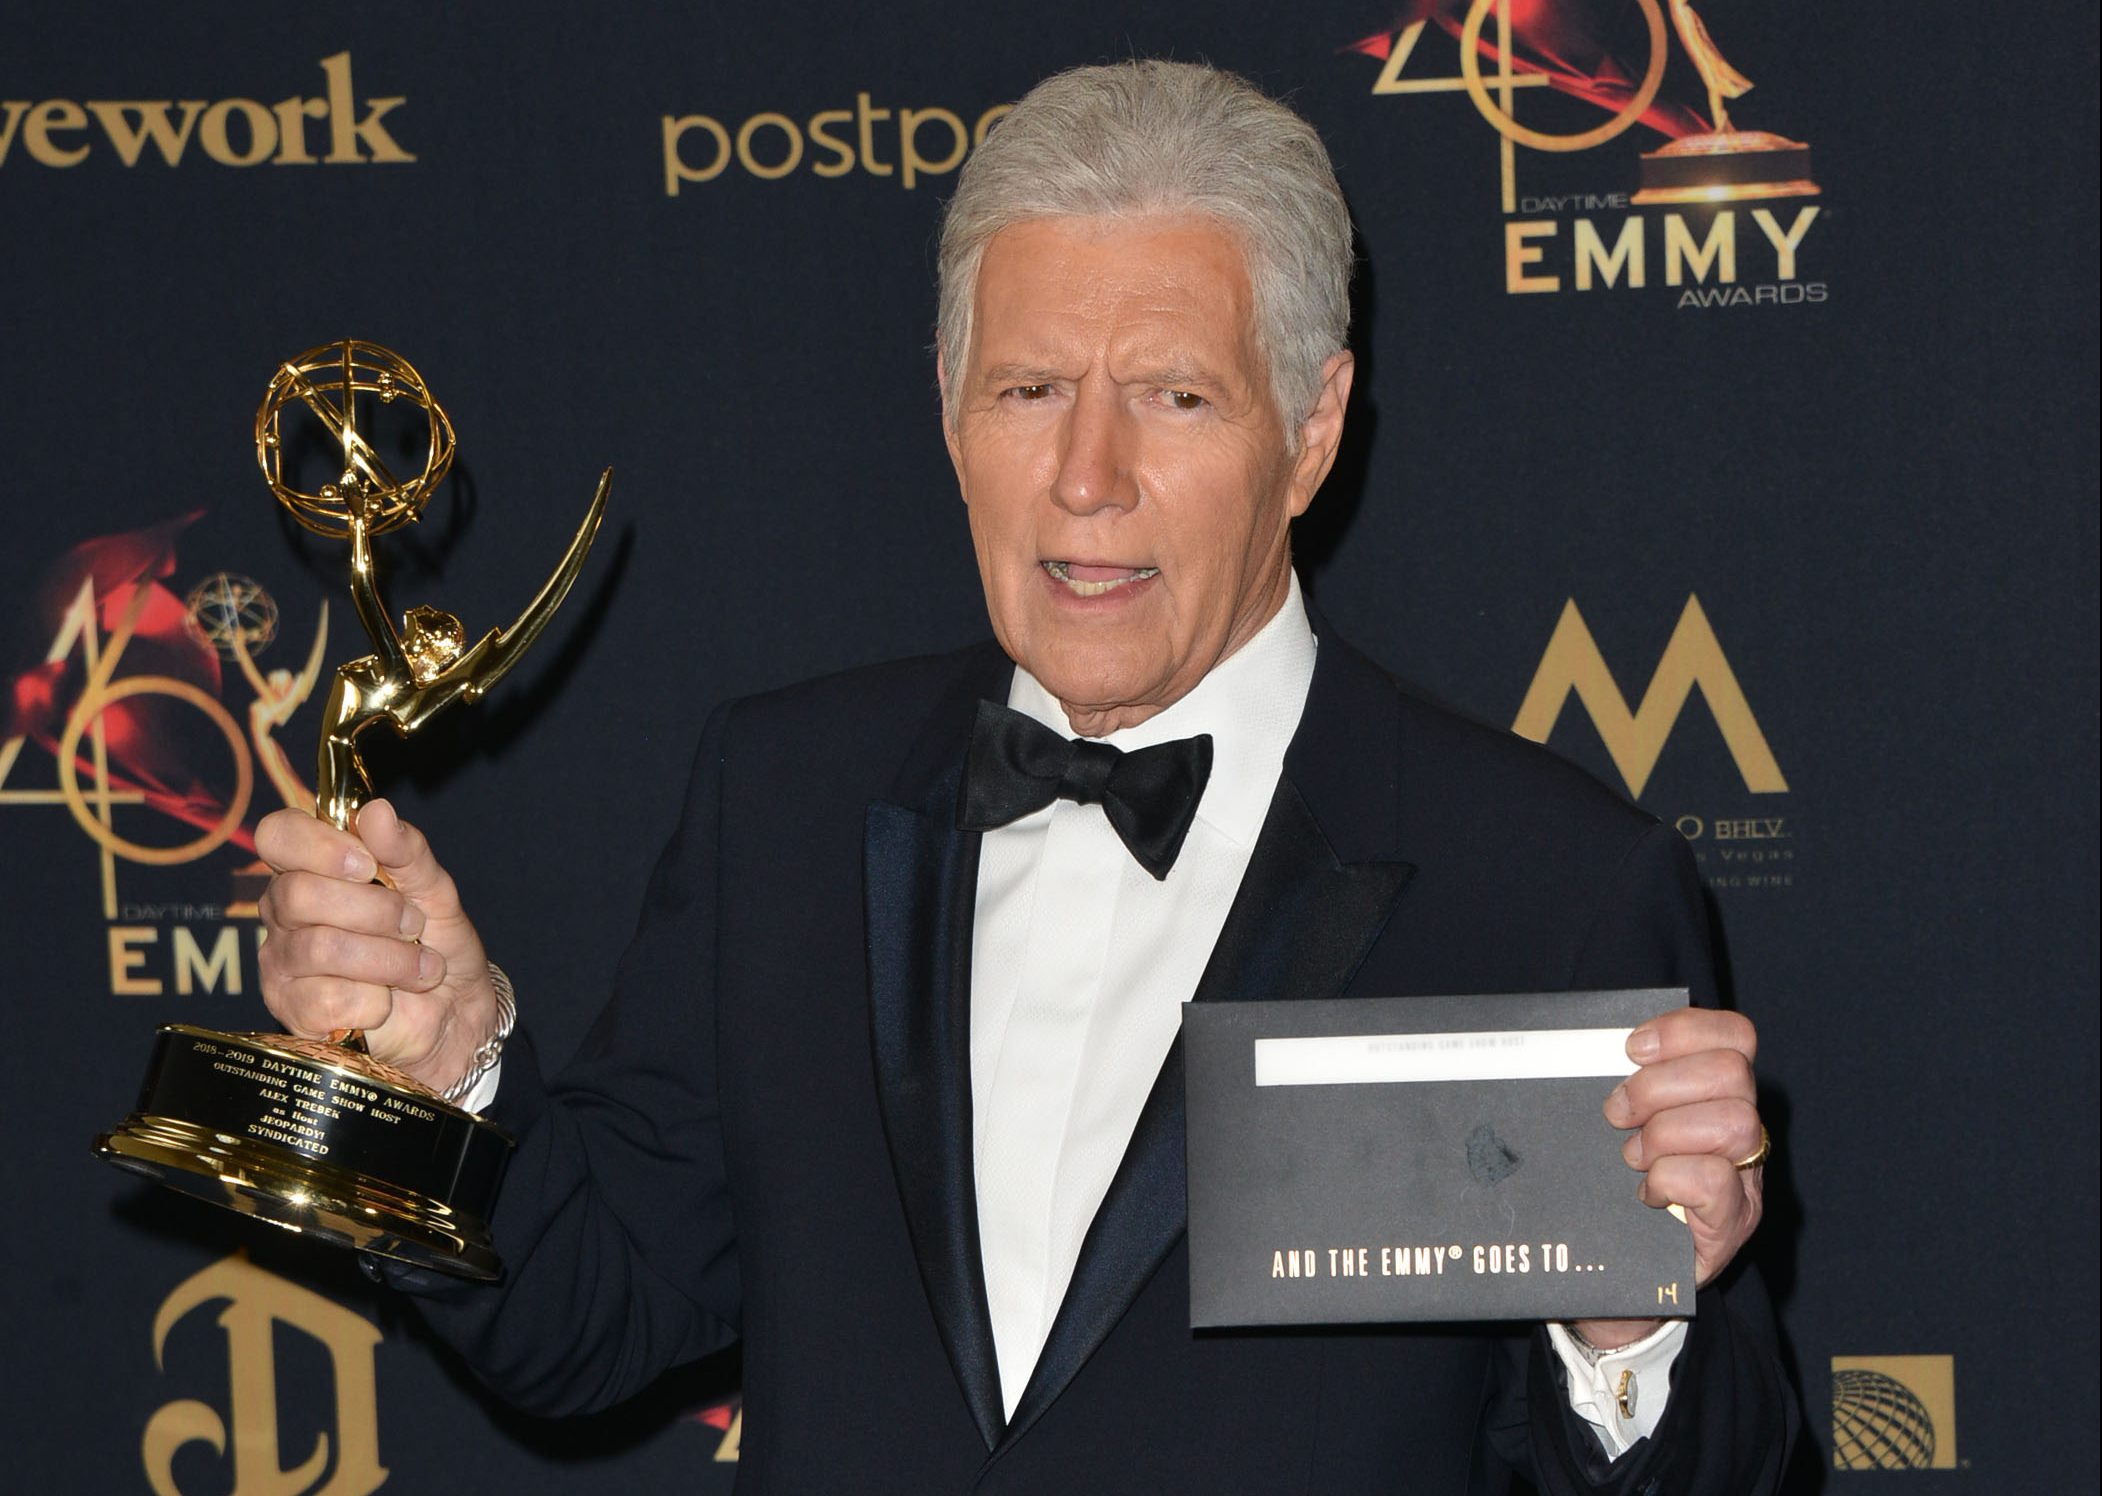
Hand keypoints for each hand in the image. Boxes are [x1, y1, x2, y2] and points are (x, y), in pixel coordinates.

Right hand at [256, 799, 497, 1095]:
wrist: (455, 1011)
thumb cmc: (434, 941)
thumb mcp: (433, 889)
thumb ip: (406, 851)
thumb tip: (377, 810)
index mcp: (312, 868)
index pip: (277, 835)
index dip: (318, 845)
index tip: (367, 864)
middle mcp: (285, 912)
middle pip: (299, 894)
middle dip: (376, 910)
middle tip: (414, 924)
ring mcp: (283, 964)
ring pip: (320, 947)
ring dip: (390, 959)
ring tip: (423, 967)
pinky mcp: (294, 1013)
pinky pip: (328, 1000)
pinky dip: (377, 1001)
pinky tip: (390, 1001)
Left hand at [1572, 1007, 1763, 1349]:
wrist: (1625, 1277)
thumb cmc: (1617, 1191)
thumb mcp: (1621, 1126)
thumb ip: (1623, 1085)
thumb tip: (1577, 1045)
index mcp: (1717, 1094)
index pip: (1735, 1035)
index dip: (1684, 1030)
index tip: (1630, 1049)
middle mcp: (1743, 1130)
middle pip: (1731, 1072)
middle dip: (1659, 1086)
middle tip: (1617, 1114)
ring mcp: (1746, 1177)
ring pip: (1732, 1121)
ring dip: (1665, 1134)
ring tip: (1632, 1157)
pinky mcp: (1732, 1221)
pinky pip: (1715, 1179)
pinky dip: (1671, 1179)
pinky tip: (1646, 1192)